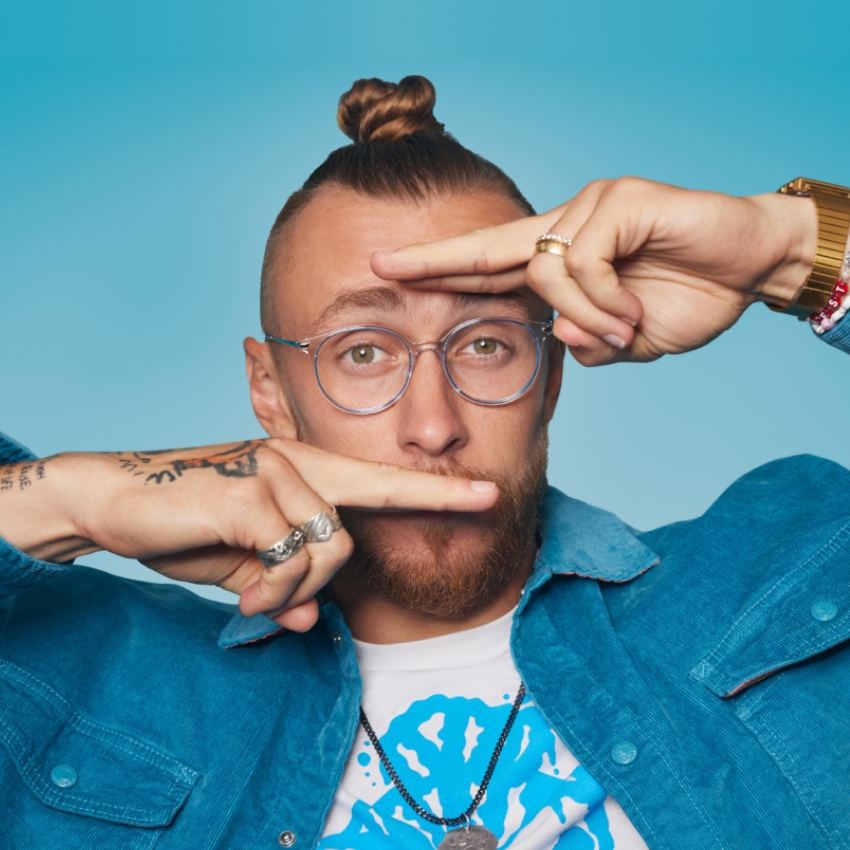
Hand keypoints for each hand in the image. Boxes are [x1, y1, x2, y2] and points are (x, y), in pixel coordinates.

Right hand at [0, 440, 496, 630]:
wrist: (115, 498)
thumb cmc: (187, 524)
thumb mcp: (243, 565)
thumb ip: (281, 585)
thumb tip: (308, 620)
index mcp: (305, 467)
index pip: (382, 478)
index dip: (439, 489)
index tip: (489, 493)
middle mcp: (298, 458)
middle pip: (367, 514)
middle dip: (383, 538)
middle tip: (363, 557)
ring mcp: (276, 469)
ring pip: (330, 549)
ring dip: (295, 588)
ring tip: (259, 596)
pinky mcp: (250, 490)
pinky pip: (291, 557)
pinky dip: (273, 590)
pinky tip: (248, 595)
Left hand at [372, 177, 817, 365]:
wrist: (750, 265)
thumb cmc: (689, 296)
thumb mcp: (625, 337)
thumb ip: (587, 340)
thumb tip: (561, 341)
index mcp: (561, 253)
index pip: (488, 261)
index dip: (440, 268)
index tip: (389, 272)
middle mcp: (565, 221)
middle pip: (488, 245)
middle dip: (432, 260)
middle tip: (380, 267)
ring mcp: (590, 205)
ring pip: (546, 273)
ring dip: (583, 315)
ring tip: (626, 330)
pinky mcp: (619, 199)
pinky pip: (584, 262)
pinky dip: (604, 299)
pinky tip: (632, 312)